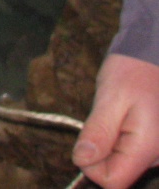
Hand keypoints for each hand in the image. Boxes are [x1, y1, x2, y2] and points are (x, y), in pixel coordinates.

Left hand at [73, 54, 158, 187]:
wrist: (154, 55)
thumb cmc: (133, 71)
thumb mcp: (110, 97)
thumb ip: (98, 132)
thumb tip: (82, 160)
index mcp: (148, 149)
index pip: (114, 182)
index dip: (91, 165)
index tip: (87, 139)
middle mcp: (158, 157)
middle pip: (119, 174)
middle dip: (101, 153)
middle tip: (104, 121)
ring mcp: (158, 152)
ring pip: (123, 164)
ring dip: (110, 145)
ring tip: (115, 117)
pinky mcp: (155, 145)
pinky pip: (130, 153)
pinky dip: (119, 140)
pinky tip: (122, 120)